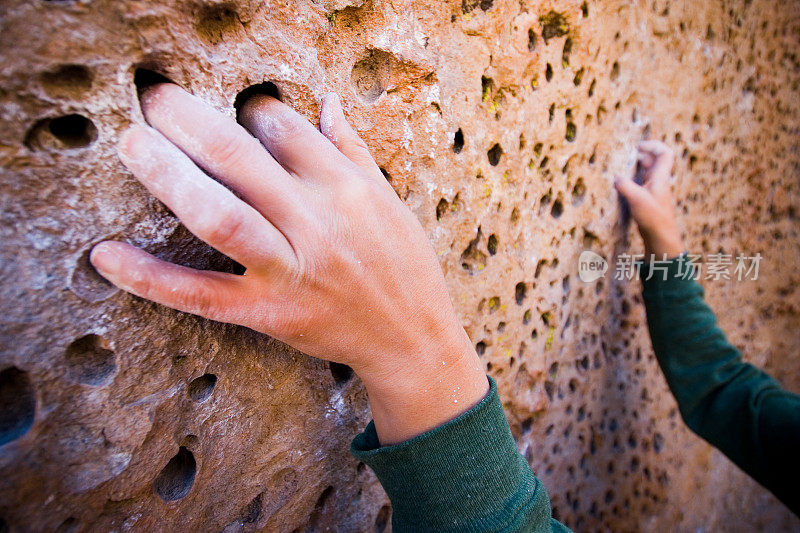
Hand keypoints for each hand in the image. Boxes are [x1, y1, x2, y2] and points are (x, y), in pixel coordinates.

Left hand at [90, 84, 486, 444]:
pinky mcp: (267, 313)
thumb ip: (352, 150)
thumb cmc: (403, 266)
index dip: (248, 109)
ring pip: (219, 217)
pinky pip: (201, 295)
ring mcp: (289, 270)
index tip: (231, 112)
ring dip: (168, 176)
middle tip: (151, 98)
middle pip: (238, 156)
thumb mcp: (387, 201)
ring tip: (132, 145)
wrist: (411, 339)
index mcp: (346, 189)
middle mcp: (315, 223)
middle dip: (187, 119)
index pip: (283, 127)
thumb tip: (327, 102)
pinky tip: (107, 255)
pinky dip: (150, 277)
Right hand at [614, 140, 684, 258]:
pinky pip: (641, 181)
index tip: (638, 147)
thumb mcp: (637, 199)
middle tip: (625, 156)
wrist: (661, 236)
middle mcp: (658, 181)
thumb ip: (625, 186)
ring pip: (646, 171)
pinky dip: (632, 178)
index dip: (653, 145)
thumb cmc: (654, 218)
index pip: (665, 153)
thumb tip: (615, 178)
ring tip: (621, 168)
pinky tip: (622, 184)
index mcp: (660, 177)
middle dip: (640, 155)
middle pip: (653, 160)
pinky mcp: (647, 198)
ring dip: (635, 167)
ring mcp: (653, 189)